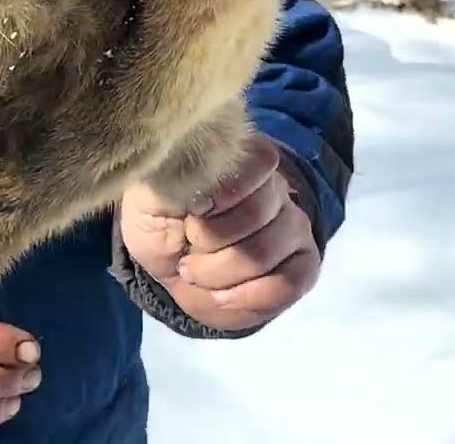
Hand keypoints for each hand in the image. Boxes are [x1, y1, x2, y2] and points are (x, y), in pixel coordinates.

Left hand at [120, 133, 320, 330]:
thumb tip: (204, 195)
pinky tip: (220, 295)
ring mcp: (293, 224)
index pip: (253, 165)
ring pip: (263, 255)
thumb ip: (175, 185)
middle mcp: (275, 187)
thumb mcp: (151, 196)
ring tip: (193, 271)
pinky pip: (288, 284)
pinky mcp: (303, 263)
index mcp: (239, 158)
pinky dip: (246, 297)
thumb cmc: (158, 216)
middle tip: (184, 249)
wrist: (168, 256)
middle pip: (253, 217)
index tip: (188, 212)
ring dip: (216, 274)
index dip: (214, 199)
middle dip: (205, 243)